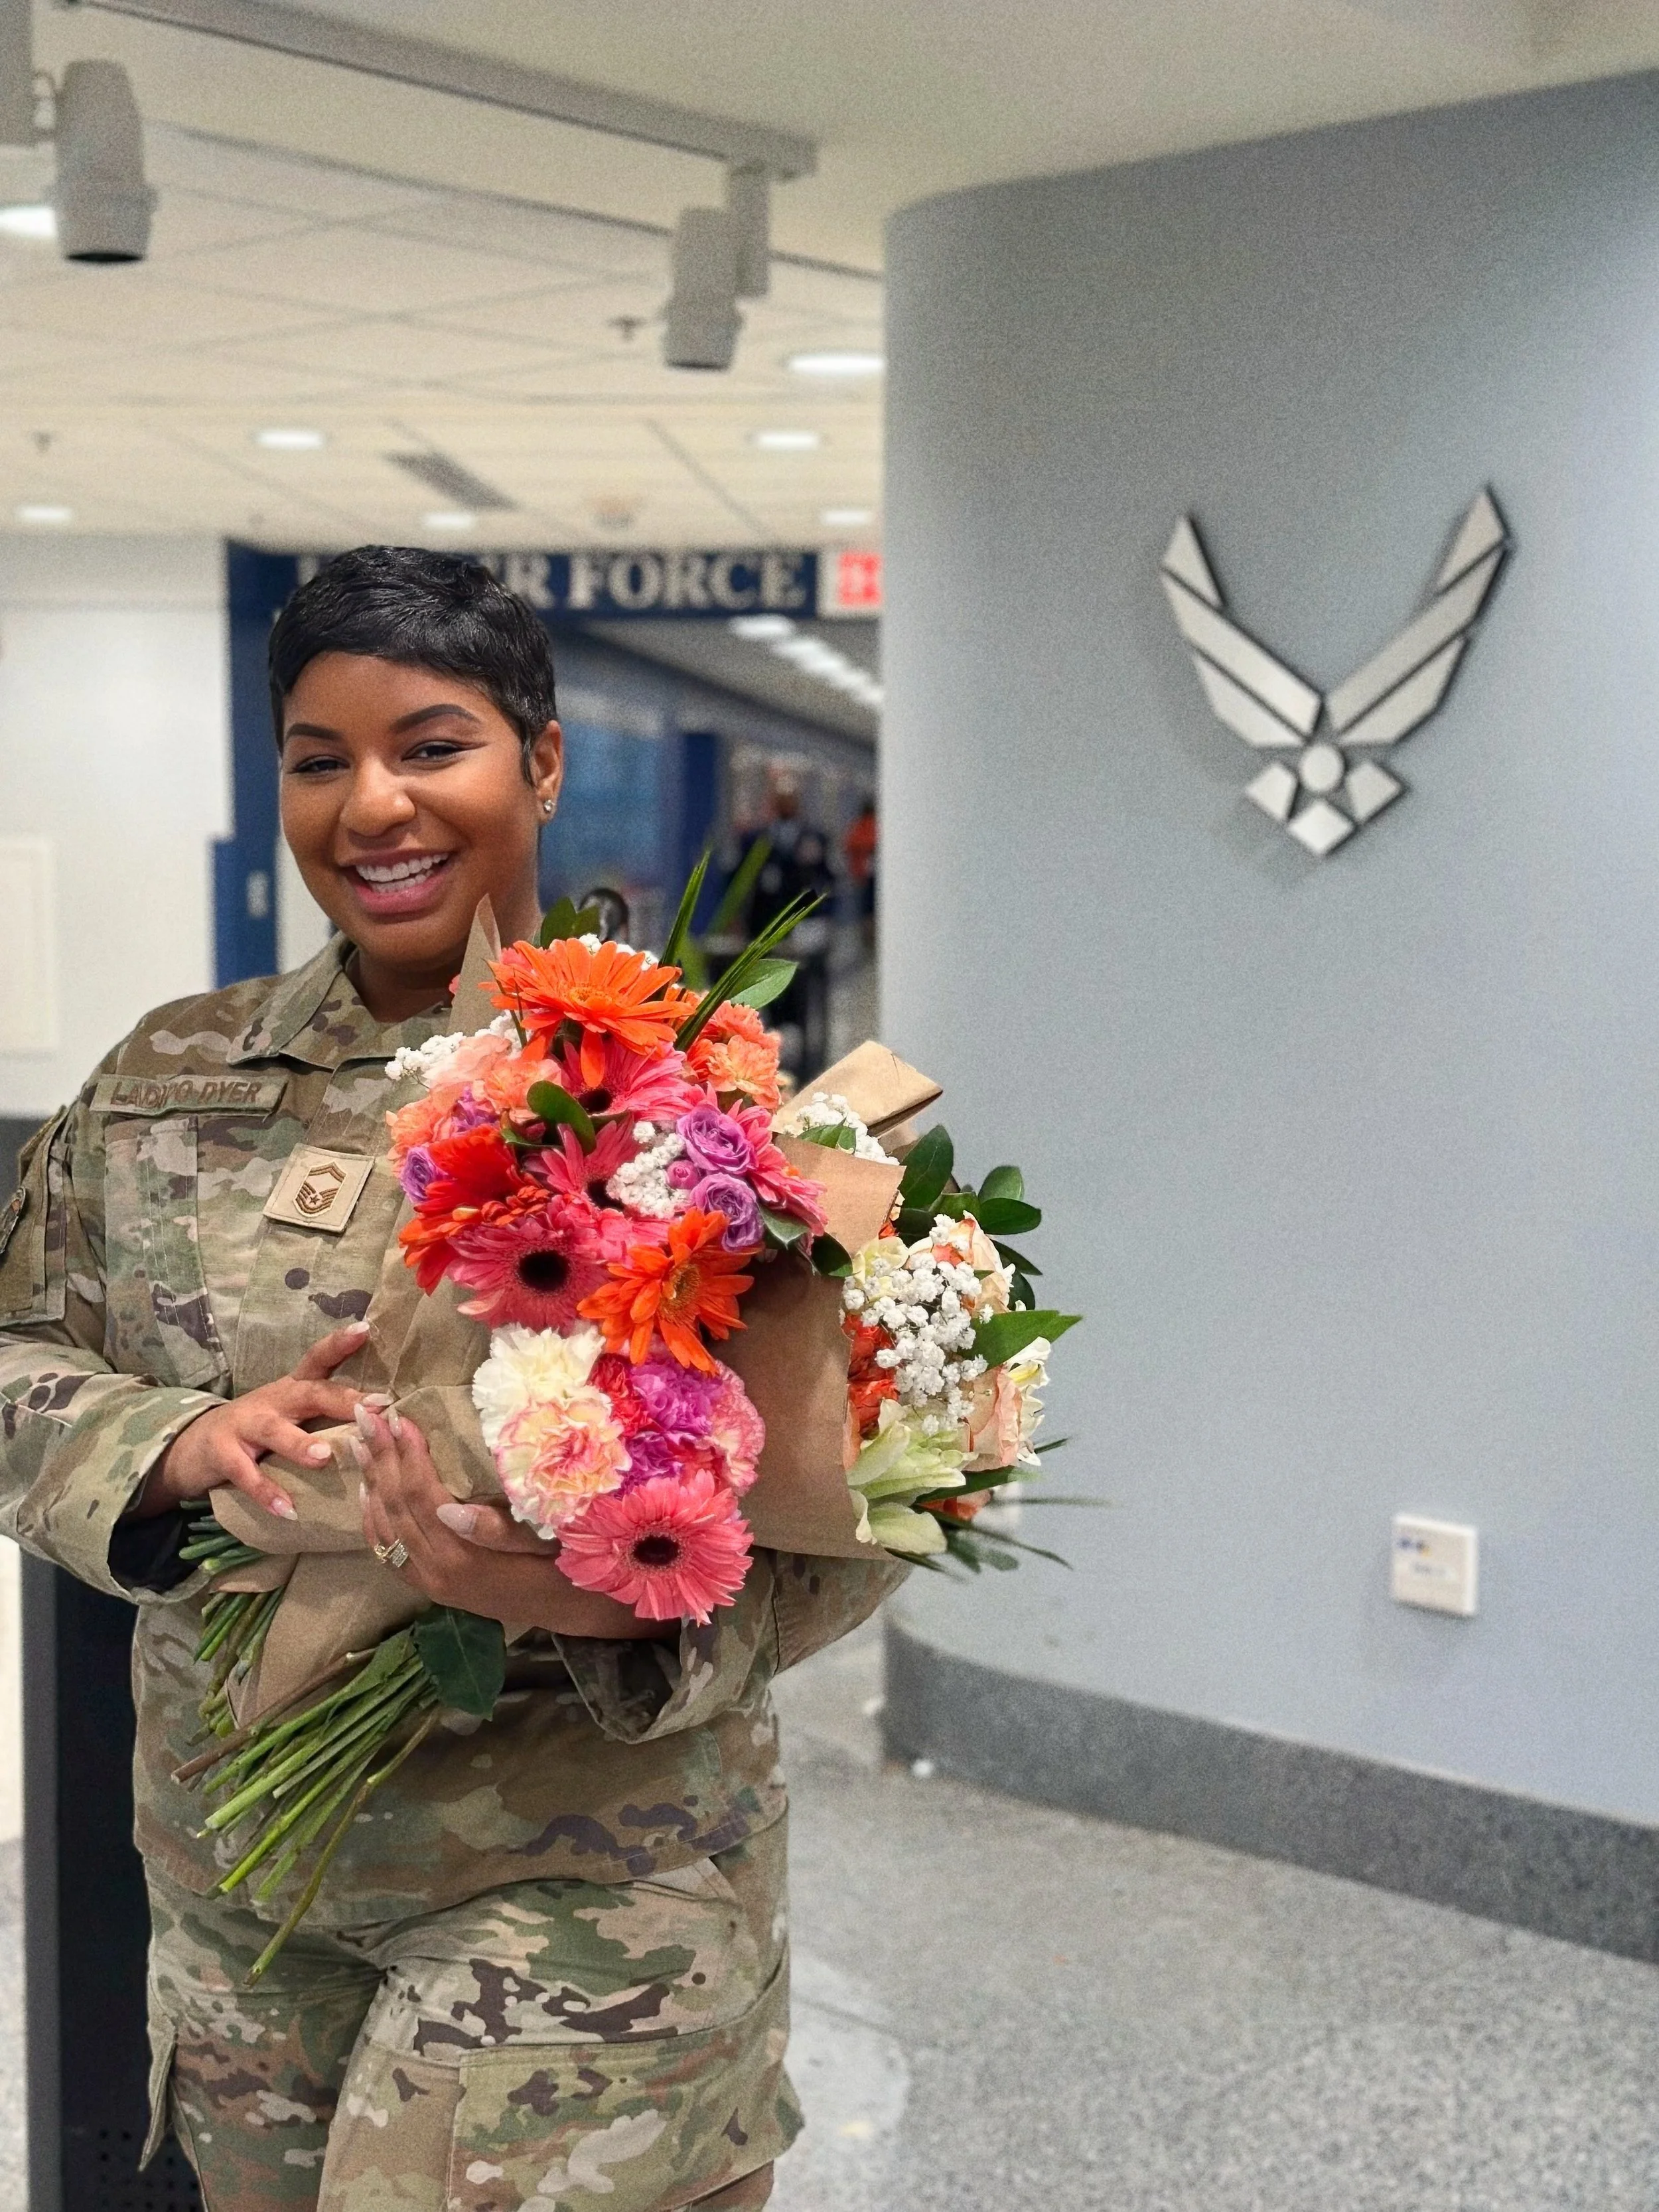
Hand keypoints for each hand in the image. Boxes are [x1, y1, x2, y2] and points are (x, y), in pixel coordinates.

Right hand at [134, 1322, 380, 1522]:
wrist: (193, 1446)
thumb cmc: (258, 1431)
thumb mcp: (289, 1416)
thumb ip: (325, 1416)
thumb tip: (382, 1426)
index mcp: (292, 1389)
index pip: (318, 1359)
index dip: (340, 1344)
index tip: (365, 1329)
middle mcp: (272, 1400)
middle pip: (307, 1392)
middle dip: (341, 1398)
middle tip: (374, 1407)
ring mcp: (244, 1425)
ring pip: (274, 1431)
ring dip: (299, 1444)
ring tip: (324, 1457)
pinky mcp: (222, 1453)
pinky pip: (245, 1474)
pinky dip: (266, 1492)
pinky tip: (287, 1509)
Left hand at [352, 1405, 670, 1640]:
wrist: (564, 1609)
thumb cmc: (561, 1565)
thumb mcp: (542, 1542)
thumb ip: (498, 1529)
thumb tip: (447, 1509)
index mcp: (463, 1558)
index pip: (423, 1496)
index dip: (409, 1455)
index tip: (399, 1417)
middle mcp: (435, 1572)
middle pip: (396, 1506)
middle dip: (380, 1457)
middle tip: (364, 1415)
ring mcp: (426, 1582)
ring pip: (384, 1526)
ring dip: (370, 1480)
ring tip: (359, 1440)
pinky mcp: (426, 1586)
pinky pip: (385, 1551)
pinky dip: (371, 1517)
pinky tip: (366, 1489)